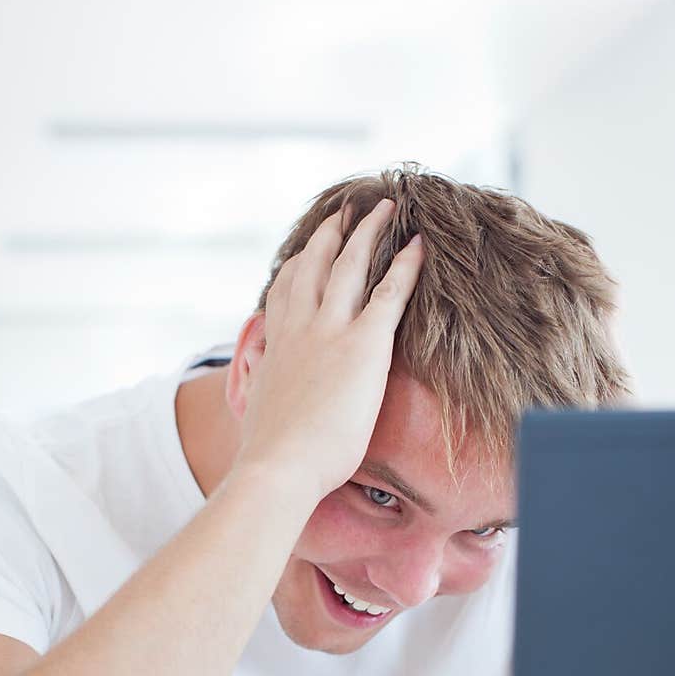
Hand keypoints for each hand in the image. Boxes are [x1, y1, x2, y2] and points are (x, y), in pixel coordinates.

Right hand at [235, 198, 423, 503]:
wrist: (279, 465)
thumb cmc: (271, 455)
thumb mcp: (258, 412)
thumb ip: (263, 392)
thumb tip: (256, 396)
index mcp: (276, 345)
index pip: (285, 291)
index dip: (298, 265)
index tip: (306, 249)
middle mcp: (299, 327)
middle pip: (316, 264)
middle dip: (333, 233)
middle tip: (347, 211)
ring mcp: (330, 331)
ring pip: (352, 265)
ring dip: (369, 232)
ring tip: (386, 210)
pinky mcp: (364, 344)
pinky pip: (390, 292)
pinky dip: (405, 265)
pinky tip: (419, 245)